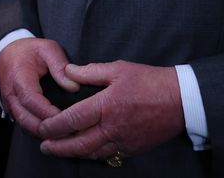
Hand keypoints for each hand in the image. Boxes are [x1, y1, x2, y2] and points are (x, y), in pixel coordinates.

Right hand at [0, 38, 77, 135]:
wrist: (8, 52)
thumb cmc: (29, 51)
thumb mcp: (47, 49)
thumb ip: (60, 66)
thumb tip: (73, 87)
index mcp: (19, 77)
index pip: (32, 101)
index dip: (48, 113)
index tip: (67, 117)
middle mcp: (11, 93)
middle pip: (26, 119)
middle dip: (47, 128)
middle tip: (69, 131)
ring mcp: (9, 103)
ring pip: (24, 125)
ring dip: (42, 132)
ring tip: (63, 133)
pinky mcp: (12, 109)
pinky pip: (23, 124)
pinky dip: (37, 130)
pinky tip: (53, 130)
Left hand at [37, 61, 183, 160]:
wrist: (181, 100)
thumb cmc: (149, 81)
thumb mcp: (118, 69)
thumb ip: (90, 72)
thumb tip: (68, 71)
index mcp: (106, 106)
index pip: (72, 120)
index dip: (53, 127)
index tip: (42, 128)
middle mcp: (112, 127)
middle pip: (78, 144)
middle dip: (58, 147)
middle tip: (44, 146)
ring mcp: (123, 140)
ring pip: (92, 153)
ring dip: (73, 153)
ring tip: (60, 150)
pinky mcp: (133, 148)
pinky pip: (108, 155)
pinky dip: (93, 154)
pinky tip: (85, 150)